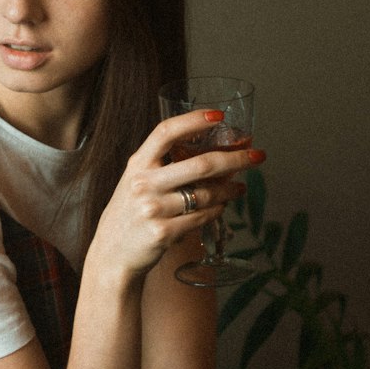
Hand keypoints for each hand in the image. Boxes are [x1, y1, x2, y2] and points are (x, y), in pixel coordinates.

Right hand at [88, 110, 262, 282]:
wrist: (112, 253)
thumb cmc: (131, 212)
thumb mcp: (138, 180)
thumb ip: (164, 165)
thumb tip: (213, 151)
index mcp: (138, 164)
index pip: (166, 132)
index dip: (194, 120)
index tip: (219, 115)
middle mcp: (144, 183)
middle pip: (201, 164)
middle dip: (236, 158)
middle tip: (257, 155)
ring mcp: (153, 209)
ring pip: (207, 194)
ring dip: (230, 189)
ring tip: (239, 188)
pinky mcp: (163, 233)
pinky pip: (203, 217)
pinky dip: (217, 211)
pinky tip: (221, 207)